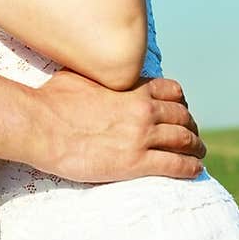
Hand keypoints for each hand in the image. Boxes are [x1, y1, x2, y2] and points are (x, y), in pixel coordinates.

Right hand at [34, 68, 204, 182]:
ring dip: (196, 147)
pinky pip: (175, 165)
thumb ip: (98, 75)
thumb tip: (94, 69)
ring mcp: (141, 136)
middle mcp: (143, 109)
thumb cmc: (51, 100)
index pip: (172, 92)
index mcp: (131, 88)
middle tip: (192, 135)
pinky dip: (190, 168)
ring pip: (184, 140)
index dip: (181, 103)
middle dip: (191, 126)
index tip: (181, 111)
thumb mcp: (79, 75)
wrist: (40, 125)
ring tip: (199, 153)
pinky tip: (195, 170)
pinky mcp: (135, 162)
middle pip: (183, 116)